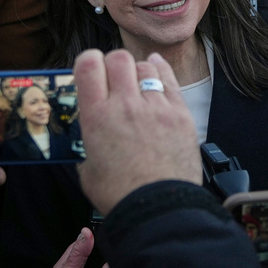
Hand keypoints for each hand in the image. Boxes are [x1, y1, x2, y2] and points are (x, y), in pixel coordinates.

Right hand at [75, 50, 199, 215]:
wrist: (159, 208)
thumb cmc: (122, 195)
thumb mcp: (88, 169)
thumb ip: (88, 145)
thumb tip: (92, 139)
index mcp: (96, 117)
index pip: (87, 65)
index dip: (87, 61)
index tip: (90, 69)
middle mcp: (124, 105)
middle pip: (118, 59)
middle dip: (113, 64)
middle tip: (114, 78)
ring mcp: (155, 107)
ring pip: (144, 67)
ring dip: (137, 71)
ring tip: (136, 85)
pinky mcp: (180, 114)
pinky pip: (169, 80)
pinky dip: (160, 70)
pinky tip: (155, 67)